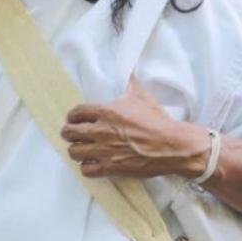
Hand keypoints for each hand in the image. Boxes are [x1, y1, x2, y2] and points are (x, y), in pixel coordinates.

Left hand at [61, 77, 209, 179]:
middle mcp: (101, 131)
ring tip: (83, 150)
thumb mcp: (141, 96)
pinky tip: (94, 164)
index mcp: (106, 112)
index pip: (76, 112)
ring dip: (77, 151)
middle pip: (69, 133)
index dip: (72, 116)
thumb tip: (129, 69)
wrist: (172, 145)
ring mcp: (105, 150)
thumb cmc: (157, 120)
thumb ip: (130, 83)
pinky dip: (87, 168)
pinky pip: (86, 170)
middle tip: (74, 135)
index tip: (74, 120)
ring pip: (74, 152)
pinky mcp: (111, 167)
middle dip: (69, 133)